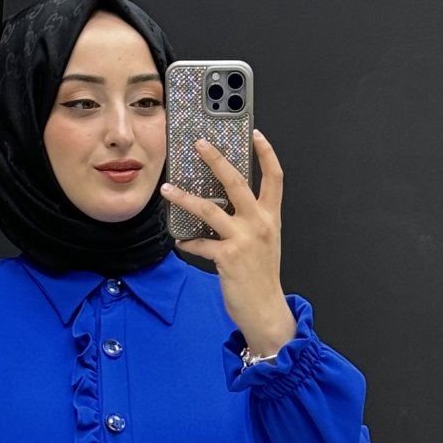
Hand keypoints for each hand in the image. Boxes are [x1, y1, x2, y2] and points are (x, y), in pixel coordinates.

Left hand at [161, 130, 295, 354]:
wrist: (265, 309)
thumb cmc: (261, 276)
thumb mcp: (264, 242)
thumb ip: (249, 221)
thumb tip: (224, 205)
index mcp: (270, 217)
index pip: (274, 177)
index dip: (266, 153)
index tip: (255, 134)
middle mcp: (259, 224)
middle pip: (237, 181)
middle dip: (216, 159)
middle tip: (200, 144)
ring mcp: (243, 239)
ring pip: (209, 209)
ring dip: (185, 198)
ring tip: (168, 190)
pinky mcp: (227, 257)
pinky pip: (200, 242)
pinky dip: (188, 241)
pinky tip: (180, 240)